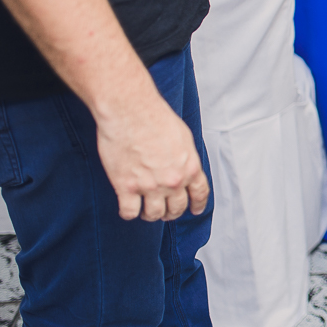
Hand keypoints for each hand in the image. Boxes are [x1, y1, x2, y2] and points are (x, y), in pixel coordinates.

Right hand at [96, 95, 210, 221]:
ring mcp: (150, 186)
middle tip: (165, 211)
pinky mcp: (126, 187)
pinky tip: (127, 207)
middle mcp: (173, 180)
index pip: (200, 194)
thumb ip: (185, 157)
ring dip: (151, 214)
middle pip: (176, 208)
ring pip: (154, 214)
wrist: (130, 111)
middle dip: (172, 212)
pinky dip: (128, 212)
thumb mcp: (183, 137)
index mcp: (190, 167)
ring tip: (145, 210)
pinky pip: (129, 212)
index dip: (198, 204)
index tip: (195, 210)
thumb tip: (183, 167)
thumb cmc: (155, 117)